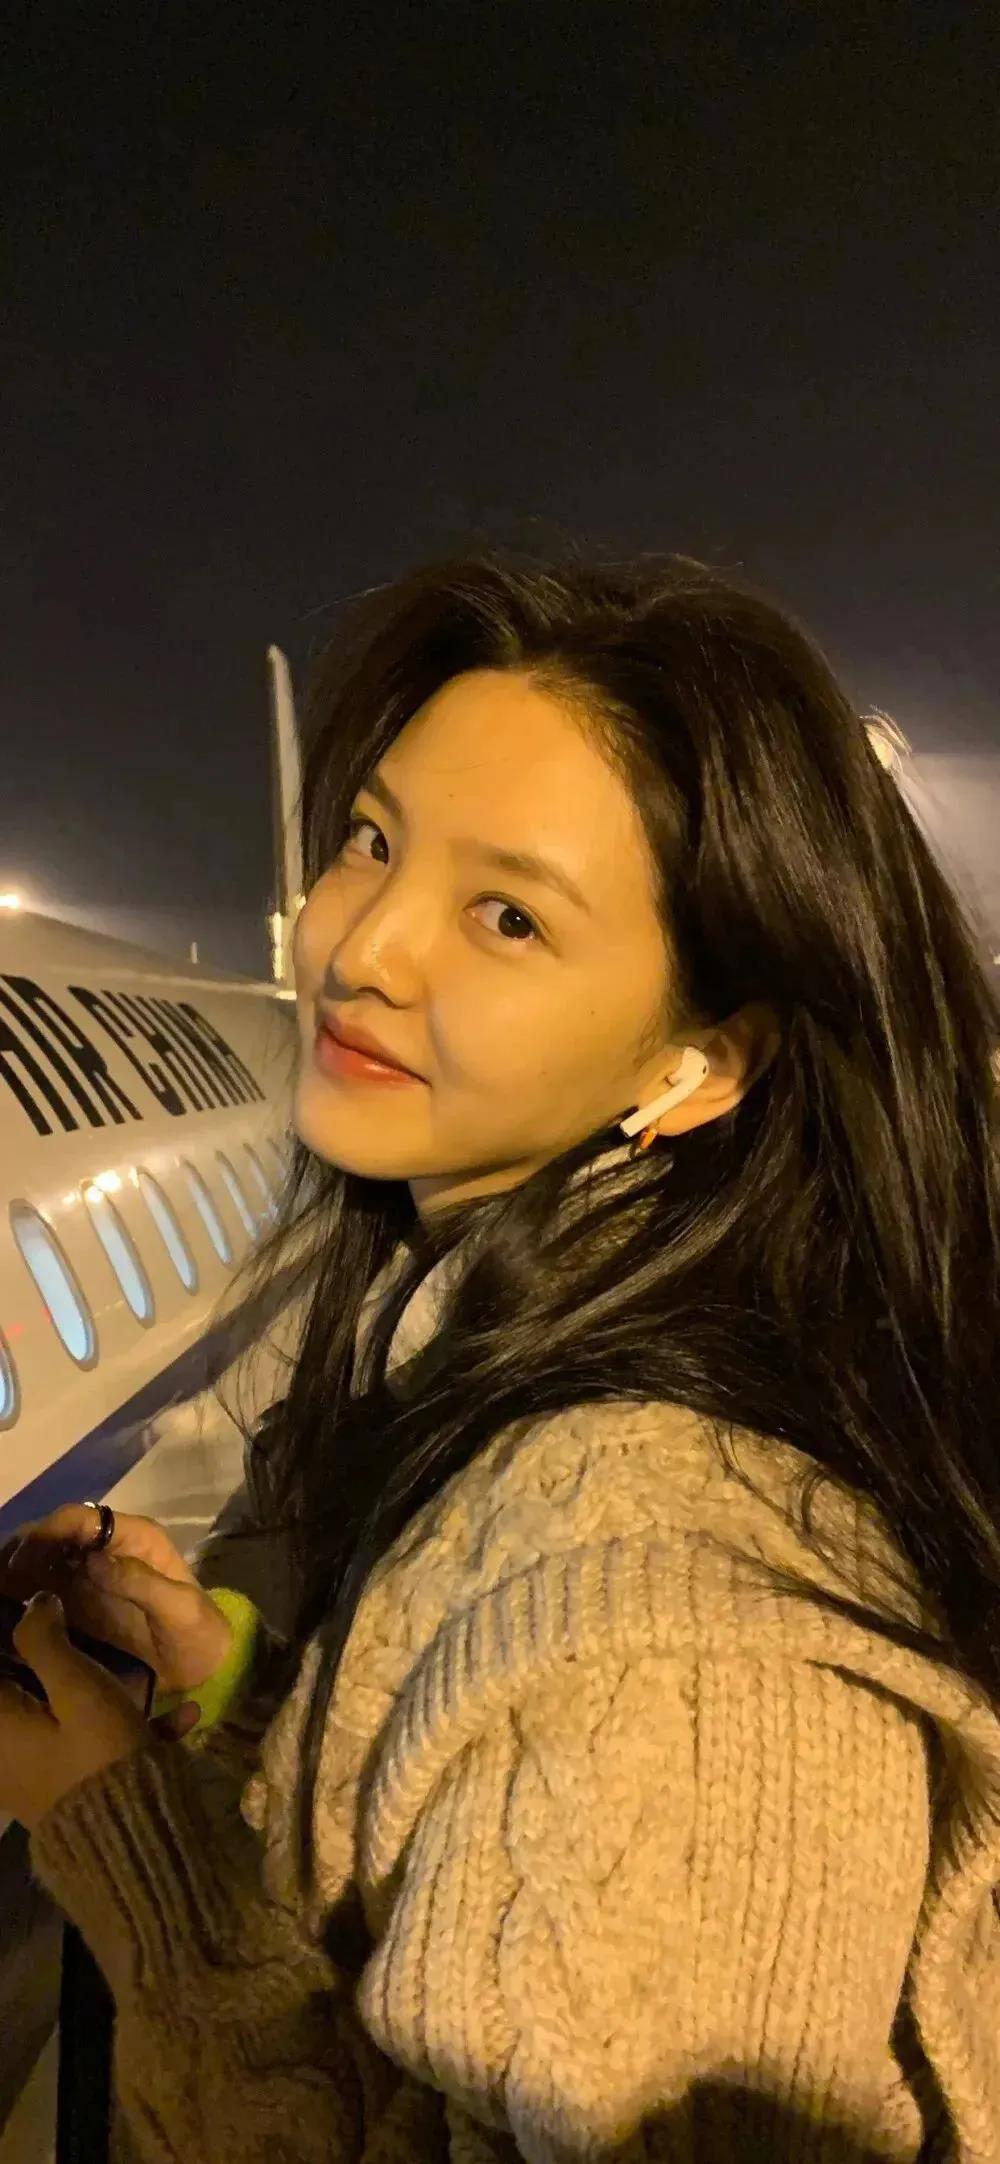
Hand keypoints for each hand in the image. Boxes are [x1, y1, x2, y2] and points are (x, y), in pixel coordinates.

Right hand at [0, 1504, 232, 1694]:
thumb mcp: (181, 1609)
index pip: (81, 1519)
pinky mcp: (80, 1606)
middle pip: (53, 1538)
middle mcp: (105, 1551)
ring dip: (16, 1573)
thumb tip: (96, 1560)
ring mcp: (89, 1578)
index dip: (48, 1532)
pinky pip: (43, 1593)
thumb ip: (143, 1583)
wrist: (205, 1668)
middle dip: (21, 1552)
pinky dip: (22, 1597)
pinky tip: (8, 1613)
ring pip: (42, 1563)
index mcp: (133, 1538)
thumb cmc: (199, 1634)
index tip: (22, 1561)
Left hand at [0, 1591, 198, 1832]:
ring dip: (103, 1692)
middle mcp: (8, 1752)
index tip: (42, 1612)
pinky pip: (97, 1748)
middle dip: (56, 1657)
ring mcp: (42, 1775)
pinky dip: (131, 1729)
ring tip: (143, 1670)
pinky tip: (184, 1716)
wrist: (135, 1846)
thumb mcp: (77, 1688)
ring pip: (65, 1716)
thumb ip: (45, 1640)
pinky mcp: (78, 1791)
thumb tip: (33, 1605)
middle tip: (89, 1627)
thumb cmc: (97, 1756)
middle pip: (22, 1689)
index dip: (16, 1634)